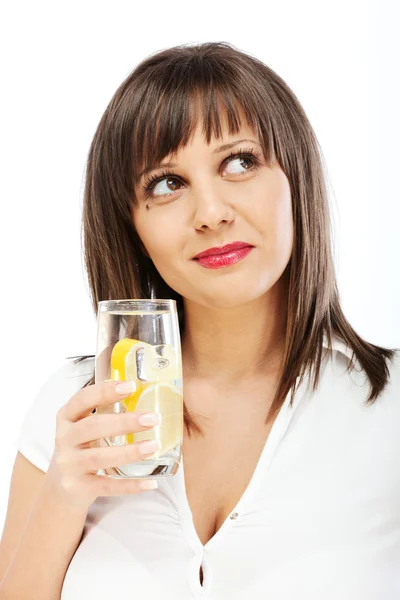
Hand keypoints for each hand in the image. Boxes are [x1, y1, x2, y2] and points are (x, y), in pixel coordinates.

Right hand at [46, 379, 160, 508]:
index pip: (82, 399)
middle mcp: (64, 439)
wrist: (60, 489)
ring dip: (129, 451)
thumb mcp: (83, 427)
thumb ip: (104, 413)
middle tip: (152, 419)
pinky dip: (130, 485)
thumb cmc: (80, 449)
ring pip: (100, 457)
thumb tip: (146, 396)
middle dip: (124, 422)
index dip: (105, 391)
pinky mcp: (78, 488)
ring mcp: (69, 465)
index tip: (130, 386)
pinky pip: (107, 486)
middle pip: (93, 427)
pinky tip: (150, 483)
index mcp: (67, 418)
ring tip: (153, 446)